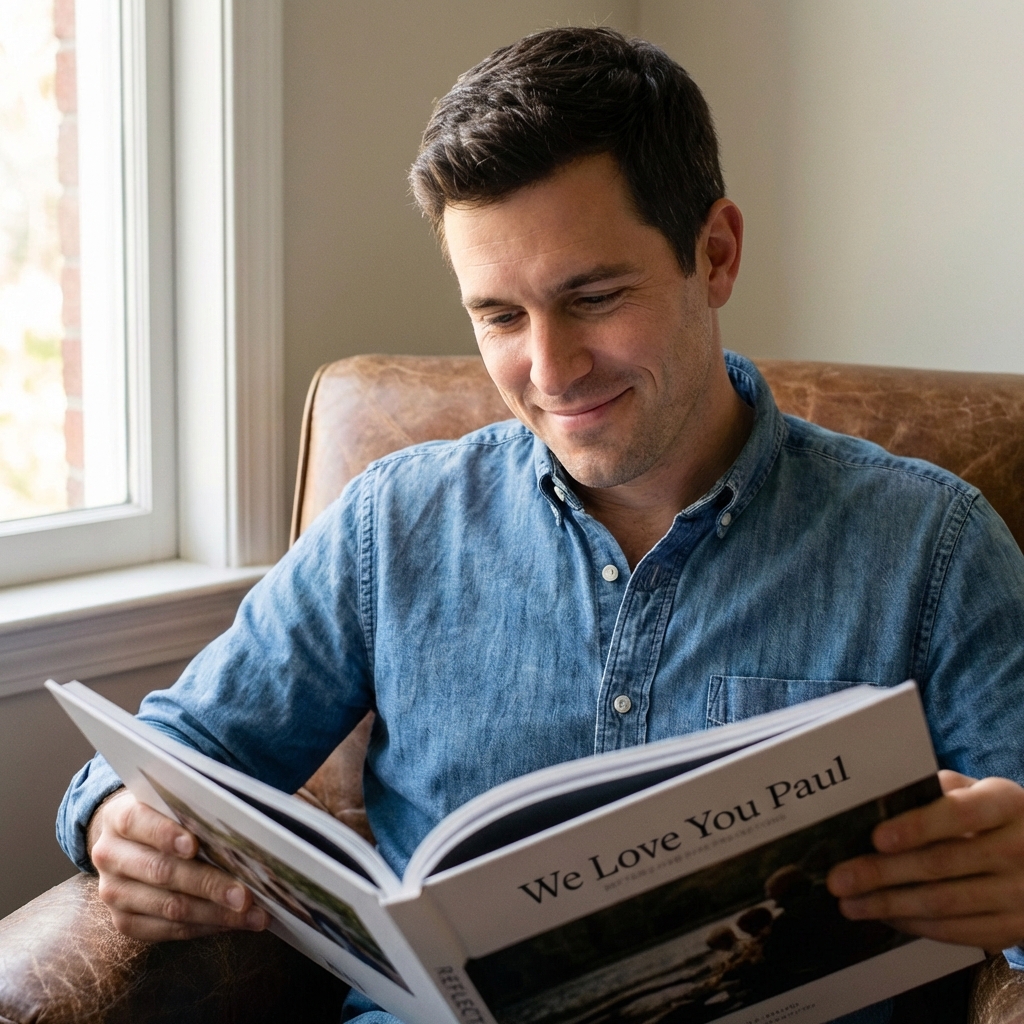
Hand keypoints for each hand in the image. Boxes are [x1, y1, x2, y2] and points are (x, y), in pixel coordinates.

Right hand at [88, 788, 268, 940]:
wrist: (131, 841)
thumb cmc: (166, 816)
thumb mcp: (170, 803)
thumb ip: (193, 810)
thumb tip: (240, 827)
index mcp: (119, 817)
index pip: (137, 822)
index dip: (165, 834)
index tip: (194, 846)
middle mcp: (109, 855)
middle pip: (161, 871)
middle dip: (209, 884)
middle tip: (245, 895)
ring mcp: (114, 892)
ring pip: (168, 906)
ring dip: (216, 914)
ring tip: (252, 915)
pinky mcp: (124, 921)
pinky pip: (168, 930)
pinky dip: (205, 927)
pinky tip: (233, 923)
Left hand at [827, 770, 1023, 952]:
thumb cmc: (999, 818)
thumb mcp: (981, 793)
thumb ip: (941, 790)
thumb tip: (883, 798)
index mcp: (1008, 804)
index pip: (960, 813)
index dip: (918, 826)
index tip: (877, 837)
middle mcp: (1020, 850)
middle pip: (941, 864)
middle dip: (882, 873)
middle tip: (839, 879)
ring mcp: (1020, 895)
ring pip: (944, 903)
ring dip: (889, 905)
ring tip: (850, 904)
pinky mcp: (1014, 929)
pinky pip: (957, 931)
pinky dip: (915, 925)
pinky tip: (885, 917)